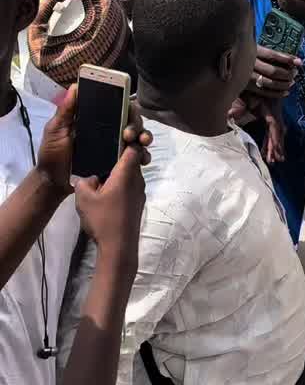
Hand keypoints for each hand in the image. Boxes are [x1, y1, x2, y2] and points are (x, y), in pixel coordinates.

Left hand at [37, 91, 151, 197]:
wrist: (53, 182)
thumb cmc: (52, 153)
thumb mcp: (55, 129)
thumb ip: (65, 110)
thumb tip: (75, 86)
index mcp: (95, 119)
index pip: (116, 105)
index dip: (126, 103)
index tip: (128, 105)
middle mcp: (108, 130)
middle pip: (130, 120)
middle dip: (135, 123)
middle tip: (128, 133)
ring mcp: (114, 147)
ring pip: (137, 136)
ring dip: (144, 136)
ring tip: (142, 143)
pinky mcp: (117, 163)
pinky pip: (135, 157)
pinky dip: (143, 155)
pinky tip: (143, 159)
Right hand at [74, 145, 147, 279]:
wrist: (119, 248)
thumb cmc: (102, 220)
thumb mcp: (83, 198)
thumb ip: (83, 182)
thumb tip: (90, 179)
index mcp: (126, 174)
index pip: (133, 147)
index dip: (127, 139)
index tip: (115, 136)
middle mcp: (138, 180)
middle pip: (133, 160)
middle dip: (120, 155)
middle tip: (103, 154)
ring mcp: (140, 193)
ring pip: (131, 174)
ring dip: (120, 172)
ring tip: (102, 175)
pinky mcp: (138, 204)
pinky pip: (131, 186)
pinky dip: (121, 184)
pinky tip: (107, 192)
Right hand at [249, 45, 301, 99]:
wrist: (222, 59)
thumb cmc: (245, 52)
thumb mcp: (254, 47)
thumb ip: (269, 53)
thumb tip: (292, 60)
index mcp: (251, 50)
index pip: (272, 55)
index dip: (287, 59)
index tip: (299, 62)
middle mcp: (248, 64)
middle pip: (272, 71)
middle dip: (287, 73)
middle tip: (295, 73)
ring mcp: (246, 76)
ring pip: (269, 83)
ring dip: (283, 84)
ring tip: (292, 82)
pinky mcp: (245, 86)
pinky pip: (264, 92)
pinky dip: (277, 93)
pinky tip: (286, 92)